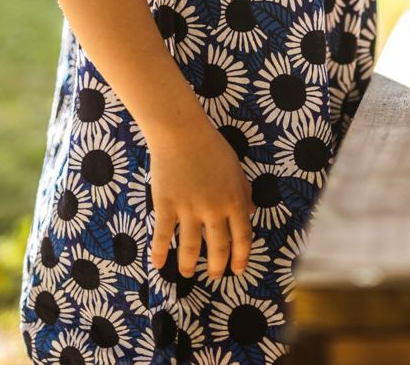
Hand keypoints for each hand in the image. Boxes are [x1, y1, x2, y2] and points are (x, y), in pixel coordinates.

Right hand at [147, 116, 254, 278]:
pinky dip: (159, 253)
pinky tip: (159, 264)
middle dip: (217, 267)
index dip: (241, 258)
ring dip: (188, 265)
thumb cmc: (212, 148)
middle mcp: (214, 210)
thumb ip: (244, 193)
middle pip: (218, 248)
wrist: (182, 133)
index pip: (242, 238)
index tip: (238, 270)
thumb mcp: (236, 169)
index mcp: (235, 201)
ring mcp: (189, 210)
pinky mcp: (166, 206)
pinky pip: (162, 236)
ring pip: (190, 248)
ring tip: (187, 273)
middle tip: (214, 275)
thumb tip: (251, 213)